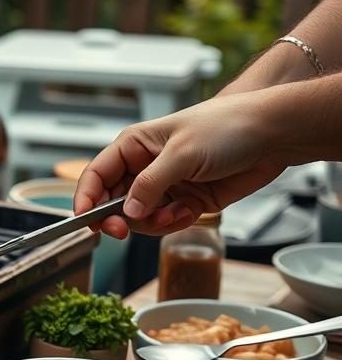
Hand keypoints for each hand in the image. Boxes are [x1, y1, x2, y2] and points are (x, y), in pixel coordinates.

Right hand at [73, 92, 288, 238]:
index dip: (85, 199)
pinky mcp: (186, 202)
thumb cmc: (227, 128)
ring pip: (138, 218)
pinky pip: (165, 223)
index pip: (96, 175)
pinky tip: (189, 212)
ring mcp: (165, 186)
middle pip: (112, 202)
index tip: (84, 222)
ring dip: (152, 223)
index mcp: (134, 146)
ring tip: (174, 214)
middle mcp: (145, 167)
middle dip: (117, 218)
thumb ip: (149, 185)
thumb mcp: (181, 154)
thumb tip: (126, 212)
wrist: (274, 136)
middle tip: (121, 231)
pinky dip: (173, 224)